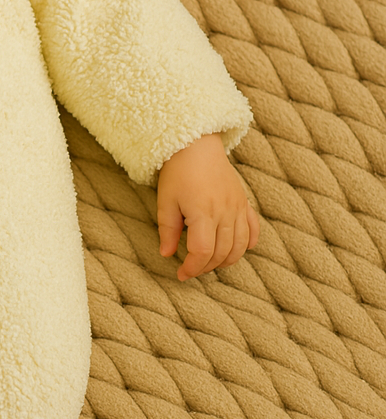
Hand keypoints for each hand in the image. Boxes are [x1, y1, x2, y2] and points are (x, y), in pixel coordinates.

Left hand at [156, 133, 258, 280]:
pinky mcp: (244, 202)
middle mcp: (225, 213)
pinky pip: (253, 229)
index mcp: (203, 213)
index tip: (181, 274)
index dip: (192, 268)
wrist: (196, 144)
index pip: (202, 252)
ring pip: (240, 246)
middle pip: (221, 253)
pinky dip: (247, 244)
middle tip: (191, 269)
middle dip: (206, 267)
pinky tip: (237, 249)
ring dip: (226, 260)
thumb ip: (167, 230)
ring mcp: (238, 208)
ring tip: (209, 263)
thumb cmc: (177, 171)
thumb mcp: (165, 201)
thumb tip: (166, 254)